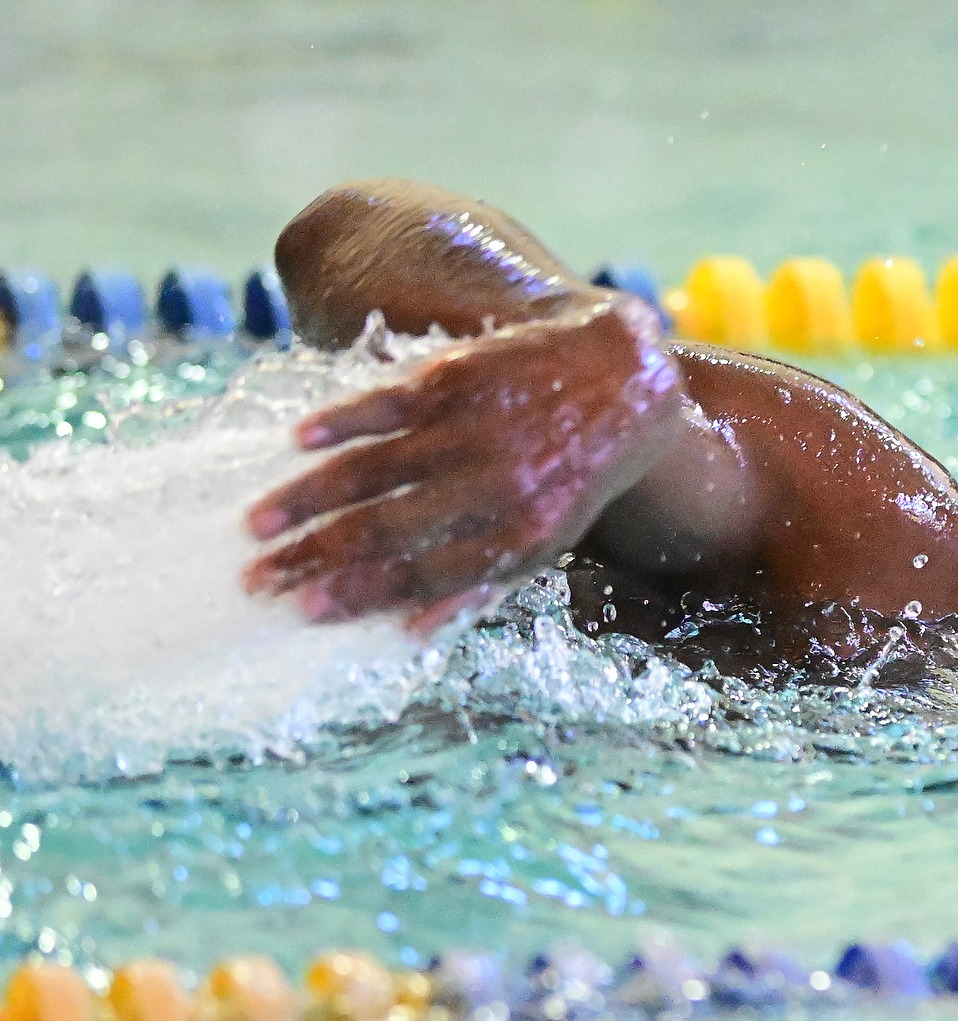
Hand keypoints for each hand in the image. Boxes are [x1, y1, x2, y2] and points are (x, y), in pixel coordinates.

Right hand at [243, 296, 686, 632]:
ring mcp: (476, 428)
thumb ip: (481, 584)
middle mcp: (496, 485)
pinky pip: (387, 403)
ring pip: (376, 469)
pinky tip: (298, 441)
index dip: (359, 594)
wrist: (625, 379)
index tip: (302, 609)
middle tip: (257, 576)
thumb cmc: (574, 471)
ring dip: (309, 497)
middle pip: (388, 529)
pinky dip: (341, 422)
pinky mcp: (462, 375)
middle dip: (315, 556)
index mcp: (520, 535)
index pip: (423, 575)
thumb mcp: (548, 537)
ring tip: (257, 522)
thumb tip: (410, 633)